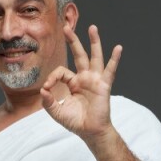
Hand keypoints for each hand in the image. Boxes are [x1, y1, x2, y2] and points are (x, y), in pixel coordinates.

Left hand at [40, 23, 121, 141]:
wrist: (91, 132)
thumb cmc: (76, 122)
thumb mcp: (57, 112)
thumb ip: (48, 102)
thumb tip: (42, 90)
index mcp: (73, 83)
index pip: (62, 72)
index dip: (52, 77)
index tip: (47, 88)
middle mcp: (84, 78)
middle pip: (79, 55)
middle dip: (73, 41)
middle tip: (66, 27)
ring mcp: (95, 80)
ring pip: (95, 57)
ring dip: (94, 42)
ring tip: (92, 28)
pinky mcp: (104, 86)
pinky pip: (110, 70)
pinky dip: (115, 59)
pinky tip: (118, 48)